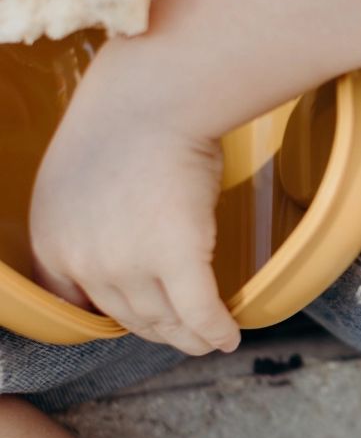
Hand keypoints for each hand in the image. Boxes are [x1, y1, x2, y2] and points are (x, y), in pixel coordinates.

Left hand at [31, 41, 241, 355]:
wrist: (152, 98)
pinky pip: (200, 312)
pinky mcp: (177, 258)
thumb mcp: (82, 173)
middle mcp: (84, 264)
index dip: (117, 315)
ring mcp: (128, 265)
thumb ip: (91, 214)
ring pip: (165, 320)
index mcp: (52, 242)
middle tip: (185, 333)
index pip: (81, 304)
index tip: (144, 316)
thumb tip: (125, 230)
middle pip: (128, 316)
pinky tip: (230, 336)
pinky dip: (216, 330)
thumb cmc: (126, 118)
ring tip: (211, 339)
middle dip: (160, 331)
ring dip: (191, 337)